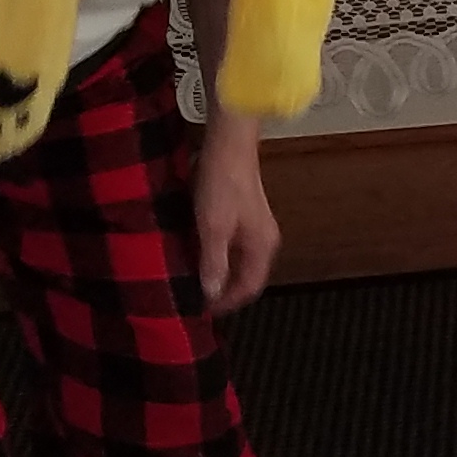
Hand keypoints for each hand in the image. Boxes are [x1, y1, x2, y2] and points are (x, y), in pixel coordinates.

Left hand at [194, 118, 280, 312]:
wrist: (228, 145)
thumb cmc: (223, 185)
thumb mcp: (213, 228)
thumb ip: (213, 263)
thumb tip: (211, 293)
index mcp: (262, 246)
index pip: (250, 287)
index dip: (229, 302)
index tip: (204, 310)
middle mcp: (263, 239)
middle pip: (246, 276)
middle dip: (224, 290)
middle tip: (196, 298)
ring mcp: (254, 226)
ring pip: (239, 261)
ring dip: (219, 273)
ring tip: (193, 278)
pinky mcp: (243, 214)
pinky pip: (232, 246)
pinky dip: (217, 256)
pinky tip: (196, 252)